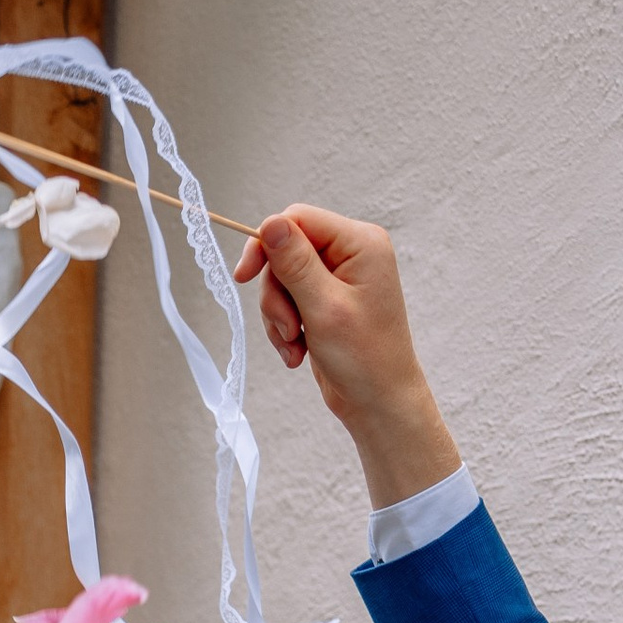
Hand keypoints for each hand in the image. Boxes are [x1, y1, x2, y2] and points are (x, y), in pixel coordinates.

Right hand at [231, 203, 462, 508]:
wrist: (379, 403)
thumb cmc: (364, 358)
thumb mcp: (323, 306)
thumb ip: (294, 262)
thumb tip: (269, 223)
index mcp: (359, 243)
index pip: (297, 220)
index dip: (265, 244)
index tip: (243, 277)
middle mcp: (350, 253)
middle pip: (285, 251)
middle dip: (276, 294)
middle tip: (288, 328)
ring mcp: (338, 278)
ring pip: (281, 280)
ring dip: (278, 317)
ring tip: (294, 344)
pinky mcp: (325, 301)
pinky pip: (288, 302)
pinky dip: (285, 328)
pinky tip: (298, 352)